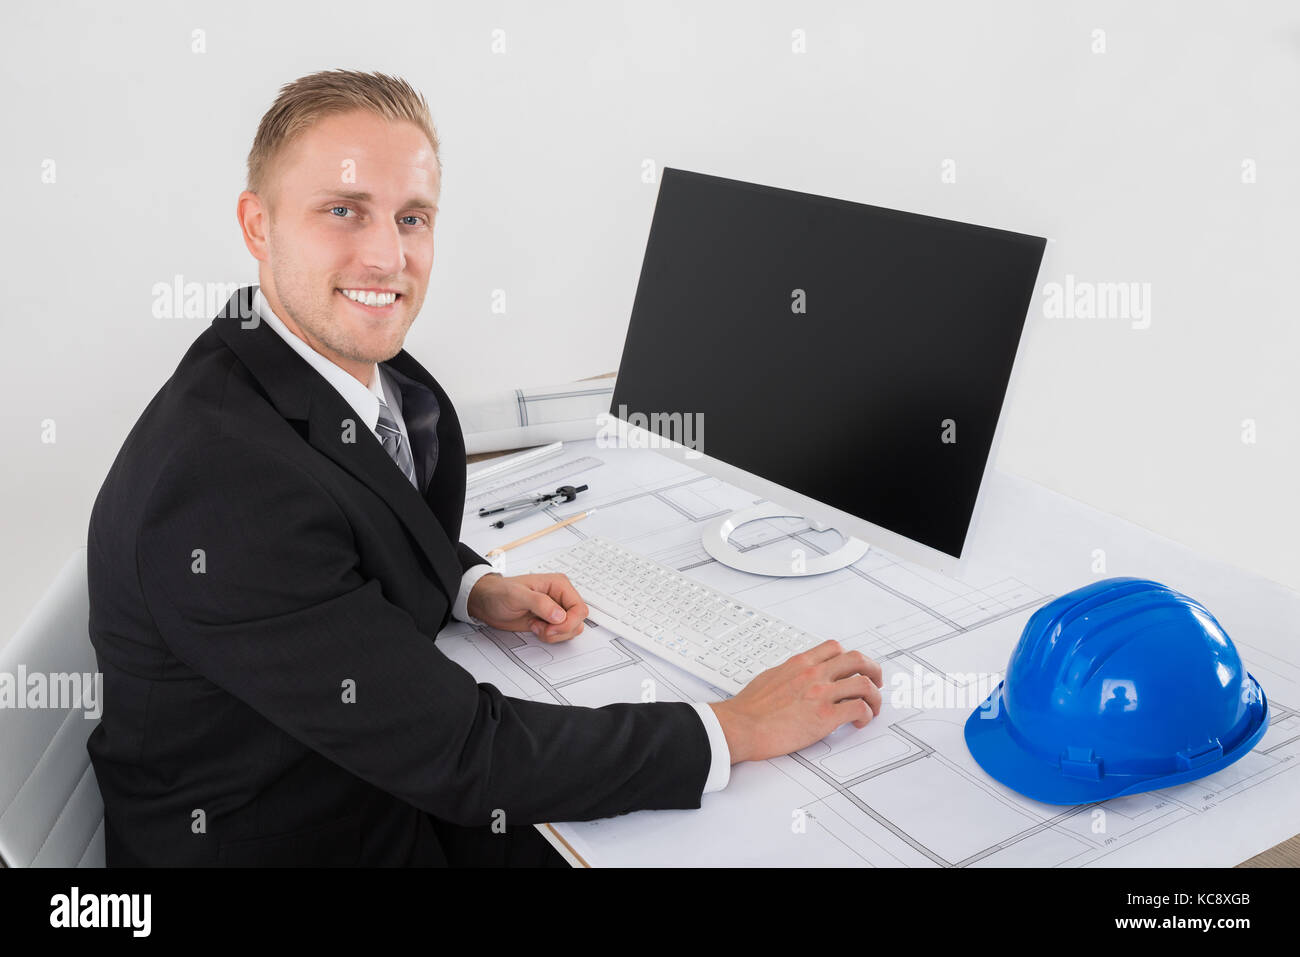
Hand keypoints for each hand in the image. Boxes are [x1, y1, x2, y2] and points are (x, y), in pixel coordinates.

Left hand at [466, 572, 589, 641]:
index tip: (551, 627)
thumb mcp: (516, 595)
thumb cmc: (499, 593)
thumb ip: (540, 603)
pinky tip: (535, 628)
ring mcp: (556, 610)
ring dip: (554, 635)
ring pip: (571, 630)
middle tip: (541, 629)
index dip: (569, 622)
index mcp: (558, 585)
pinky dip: (550, 637)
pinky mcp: (550, 621)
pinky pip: (561, 634)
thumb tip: (560, 615)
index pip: (579, 608)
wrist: (487, 602)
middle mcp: (560, 597)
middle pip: (578, 621)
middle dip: (561, 630)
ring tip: (536, 626)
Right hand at [708, 640, 882, 763]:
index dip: (850, 658)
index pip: (835, 648)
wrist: (740, 726)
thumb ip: (790, 674)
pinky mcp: (825, 716)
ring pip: (865, 684)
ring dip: (874, 697)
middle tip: (875, 682)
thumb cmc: (749, 708)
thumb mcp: (770, 677)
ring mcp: (820, 694)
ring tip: (872, 708)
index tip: (854, 669)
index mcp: (800, 663)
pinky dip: (867, 715)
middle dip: (873, 670)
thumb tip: (798, 678)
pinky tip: (859, 722)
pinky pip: (859, 708)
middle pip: (857, 660)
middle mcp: (813, 674)